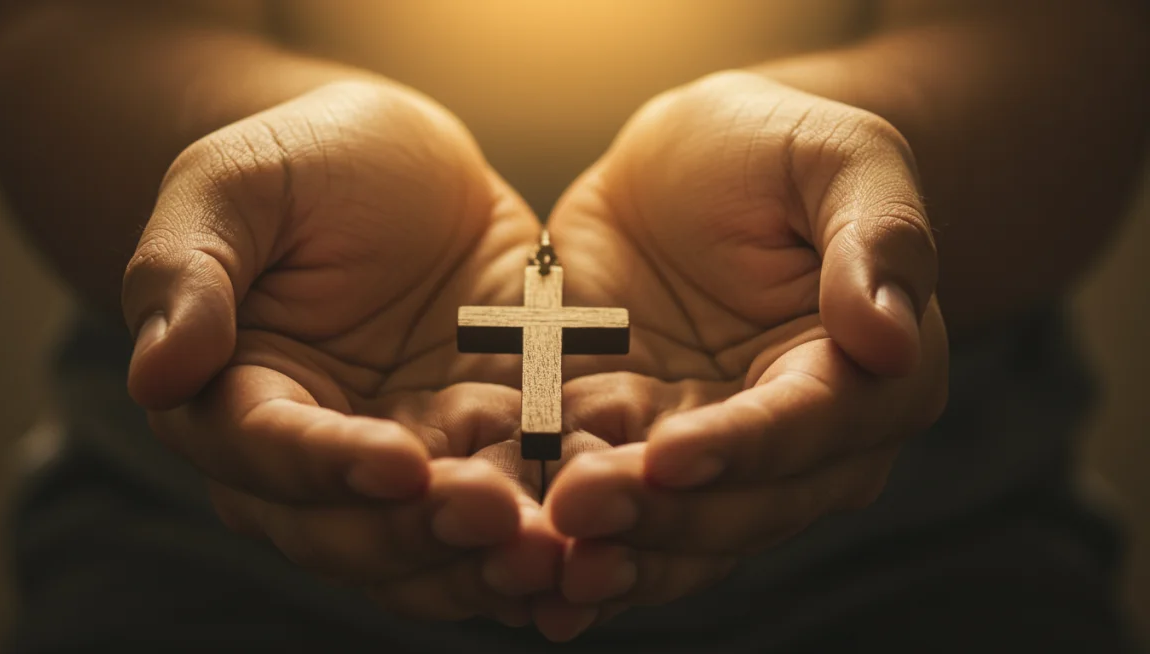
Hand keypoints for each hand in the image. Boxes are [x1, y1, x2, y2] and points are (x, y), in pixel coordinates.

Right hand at [121, 80, 560, 625]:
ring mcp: (405, 458)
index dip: (326, 468)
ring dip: (487, 563)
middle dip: (419, 535)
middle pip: (349, 530)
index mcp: (237, 396)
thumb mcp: (234, 185)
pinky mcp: (484, 445)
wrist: (407, 162)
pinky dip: (547, 537)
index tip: (395, 465)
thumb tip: (154, 373)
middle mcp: (315, 453)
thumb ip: (186, 271)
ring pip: (430, 547)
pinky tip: (593, 552)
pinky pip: (512, 508)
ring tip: (554, 556)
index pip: (267, 453)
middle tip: (493, 519)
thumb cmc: (307, 161)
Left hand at [540, 71, 948, 633]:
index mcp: (868, 375)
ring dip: (612, 551)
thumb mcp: (840, 157)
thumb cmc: (774, 146)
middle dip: (662, 516)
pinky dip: (568, 538)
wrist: (684, 162)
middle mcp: (801, 441)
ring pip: (674, 527)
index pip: (811, 426)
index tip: (674, 455)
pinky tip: (522, 563)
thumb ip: (880, 239)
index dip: (745, 446)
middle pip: (740, 502)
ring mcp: (712, 453)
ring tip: (544, 557)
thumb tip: (892, 341)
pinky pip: (608, 502)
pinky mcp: (636, 445)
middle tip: (580, 511)